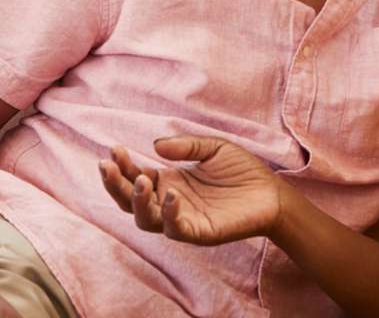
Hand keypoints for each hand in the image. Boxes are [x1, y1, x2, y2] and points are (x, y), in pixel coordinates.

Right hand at [99, 137, 283, 245]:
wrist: (271, 193)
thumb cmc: (242, 171)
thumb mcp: (212, 148)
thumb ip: (185, 146)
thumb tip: (154, 146)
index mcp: (169, 182)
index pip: (135, 177)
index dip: (122, 165)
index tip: (113, 149)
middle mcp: (169, 202)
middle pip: (129, 200)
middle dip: (115, 184)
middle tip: (106, 165)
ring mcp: (181, 219)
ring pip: (144, 218)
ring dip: (136, 200)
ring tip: (140, 179)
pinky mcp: (198, 232)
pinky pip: (175, 228)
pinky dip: (168, 213)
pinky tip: (171, 195)